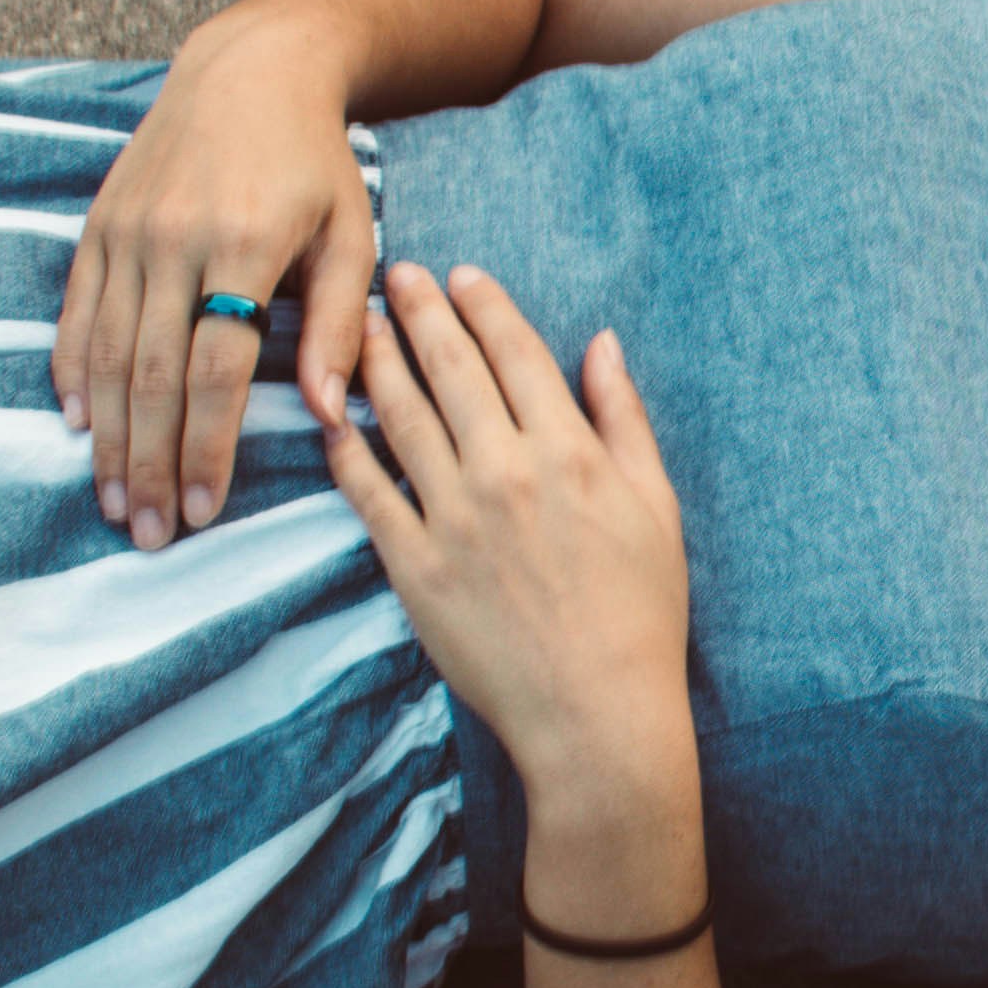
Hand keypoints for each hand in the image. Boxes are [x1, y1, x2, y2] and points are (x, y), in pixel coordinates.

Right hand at [53, 9, 380, 547]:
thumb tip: (325, 415)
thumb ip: (338, 326)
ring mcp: (127, 232)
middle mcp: (173, 240)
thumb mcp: (350, 235)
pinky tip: (79, 426)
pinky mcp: (98, 224)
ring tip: (114, 501)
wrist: (250, 69)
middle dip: (150, 464)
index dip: (207, 448)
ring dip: (107, 437)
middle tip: (149, 534)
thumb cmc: (314, 163)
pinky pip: (75, 311)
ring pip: (105, 354)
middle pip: (151, 376)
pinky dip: (72, 373)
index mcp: (243, 245)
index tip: (205, 511)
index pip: (217, 371)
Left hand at [328, 263, 691, 796]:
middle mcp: (506, 472)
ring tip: (359, 327)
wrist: (596, 713)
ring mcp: (453, 518)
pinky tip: (331, 419)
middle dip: (418, 311)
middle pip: (450, 368)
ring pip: (401, 417)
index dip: (484, 304)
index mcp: (570, 451)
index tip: (460, 274)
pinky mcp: (413, 566)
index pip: (515, 352)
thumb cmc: (639, 613)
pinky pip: (368, 493)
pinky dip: (346, 450)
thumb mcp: (656, 506)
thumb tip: (601, 344)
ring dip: (376, 363)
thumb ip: (623, 418)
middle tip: (393, 274)